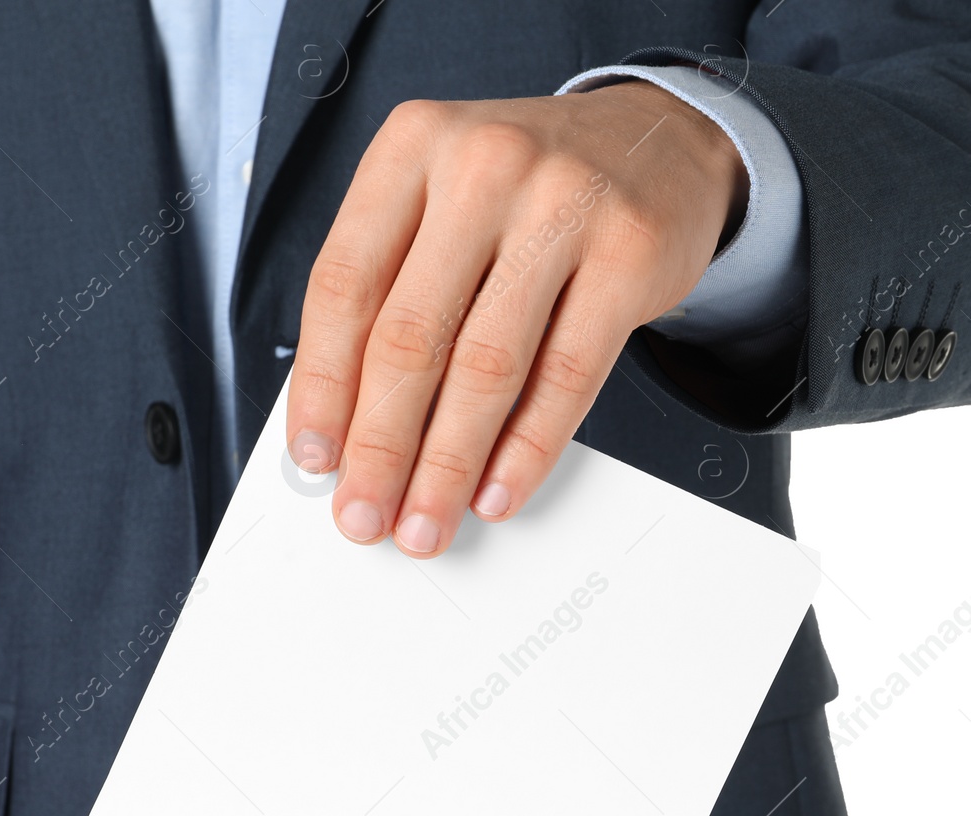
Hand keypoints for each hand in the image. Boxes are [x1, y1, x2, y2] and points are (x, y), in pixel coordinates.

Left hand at [286, 80, 745, 556]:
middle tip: (366, 513)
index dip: (321, 386)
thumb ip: (393, 292)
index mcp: (411, 146)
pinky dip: (526, 450)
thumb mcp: (443, 205)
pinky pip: (567, 376)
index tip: (314, 457)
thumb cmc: (529, 191)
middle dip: (381, 446)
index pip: (343, 285)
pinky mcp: (628, 252)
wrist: (656, 140)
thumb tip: (348, 427)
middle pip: (410, 336)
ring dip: (448, 464)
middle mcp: (480, 165)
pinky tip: (497, 491)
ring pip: (486, 366)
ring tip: (427, 519)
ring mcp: (561, 204)